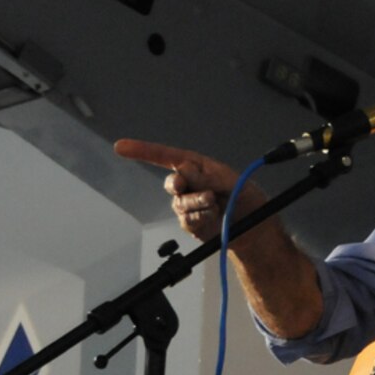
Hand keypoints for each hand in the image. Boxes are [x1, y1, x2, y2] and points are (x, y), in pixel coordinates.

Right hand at [114, 139, 267, 242]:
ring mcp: (186, 204)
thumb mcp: (232, 181)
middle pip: (171, 183)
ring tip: (216, 205)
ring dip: (198, 204)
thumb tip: (184, 170)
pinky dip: (201, 218)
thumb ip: (208, 176)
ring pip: (180, 204)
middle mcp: (188, 184)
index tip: (120, 147)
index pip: (165, 156)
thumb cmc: (245, 197)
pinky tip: (214, 216)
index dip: (142, 151)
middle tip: (205, 193)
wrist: (254, 228)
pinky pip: (187, 220)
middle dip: (182, 187)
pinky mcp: (189, 223)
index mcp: (196, 166)